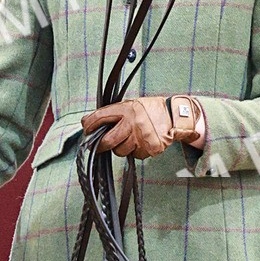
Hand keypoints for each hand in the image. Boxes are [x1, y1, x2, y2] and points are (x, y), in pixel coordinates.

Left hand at [82, 96, 203, 160]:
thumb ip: (115, 113)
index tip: (86, 129)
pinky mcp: (149, 149)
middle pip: (108, 141)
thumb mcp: (131, 105)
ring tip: (128, 139)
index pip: (101, 117)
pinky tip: (140, 143)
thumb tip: (92, 122)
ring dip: (121, 148)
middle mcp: (132, 123)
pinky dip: (135, 152)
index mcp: (126, 110)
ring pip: (120, 151)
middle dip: (101, 145)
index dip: (90, 124)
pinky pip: (135, 156)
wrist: (173, 116)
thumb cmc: (150, 110)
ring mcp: (141, 138)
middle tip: (100, 145)